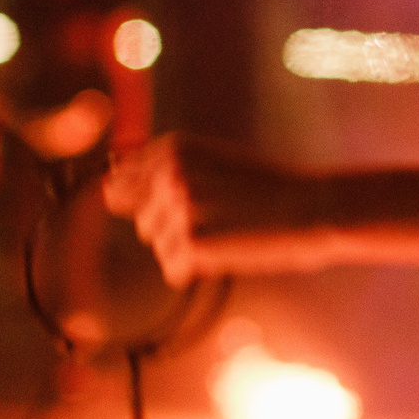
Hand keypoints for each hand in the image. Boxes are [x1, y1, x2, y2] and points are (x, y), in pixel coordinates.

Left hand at [102, 132, 331, 286]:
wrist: (312, 206)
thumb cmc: (265, 188)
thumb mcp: (209, 162)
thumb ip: (161, 171)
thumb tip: (106, 190)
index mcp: (170, 147)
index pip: (120, 183)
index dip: (150, 202)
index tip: (186, 206)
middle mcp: (168, 173)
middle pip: (141, 220)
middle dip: (171, 226)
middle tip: (220, 218)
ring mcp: (178, 209)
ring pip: (158, 246)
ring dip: (186, 248)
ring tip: (228, 232)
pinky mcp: (191, 243)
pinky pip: (173, 271)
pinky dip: (197, 270)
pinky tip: (228, 252)